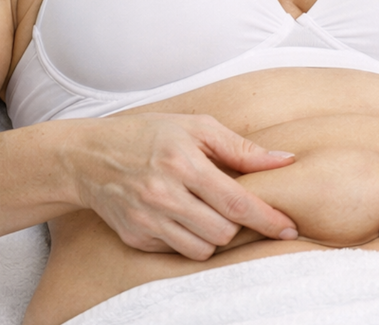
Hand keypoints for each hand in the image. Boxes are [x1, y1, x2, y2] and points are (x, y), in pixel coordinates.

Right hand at [65, 113, 298, 260]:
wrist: (87, 157)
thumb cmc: (150, 135)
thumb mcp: (197, 127)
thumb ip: (242, 148)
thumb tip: (286, 160)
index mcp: (183, 164)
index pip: (236, 202)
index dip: (268, 218)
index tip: (290, 227)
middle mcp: (163, 195)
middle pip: (223, 232)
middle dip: (239, 224)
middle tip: (234, 206)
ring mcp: (146, 221)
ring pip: (203, 249)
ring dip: (216, 235)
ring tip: (210, 210)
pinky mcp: (135, 238)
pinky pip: (178, 252)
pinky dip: (191, 240)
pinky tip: (185, 217)